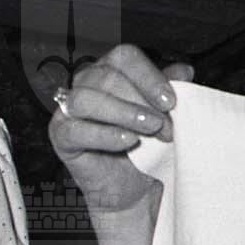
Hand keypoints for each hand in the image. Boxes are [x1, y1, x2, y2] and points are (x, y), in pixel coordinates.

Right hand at [49, 45, 194, 215]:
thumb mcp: (164, 115)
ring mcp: (69, 109)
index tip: (170, 101)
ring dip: (123, 113)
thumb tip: (184, 71)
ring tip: (149, 129)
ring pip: (87, 99)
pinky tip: (128, 141)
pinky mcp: (60, 136)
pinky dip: (104, 134)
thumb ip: (169, 91)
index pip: (124, 57)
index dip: (148, 76)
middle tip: (165, 126)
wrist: (134, 186)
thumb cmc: (146, 147)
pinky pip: (75, 129)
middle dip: (141, 101)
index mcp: (111, 70)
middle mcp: (87, 84)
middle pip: (107, 76)